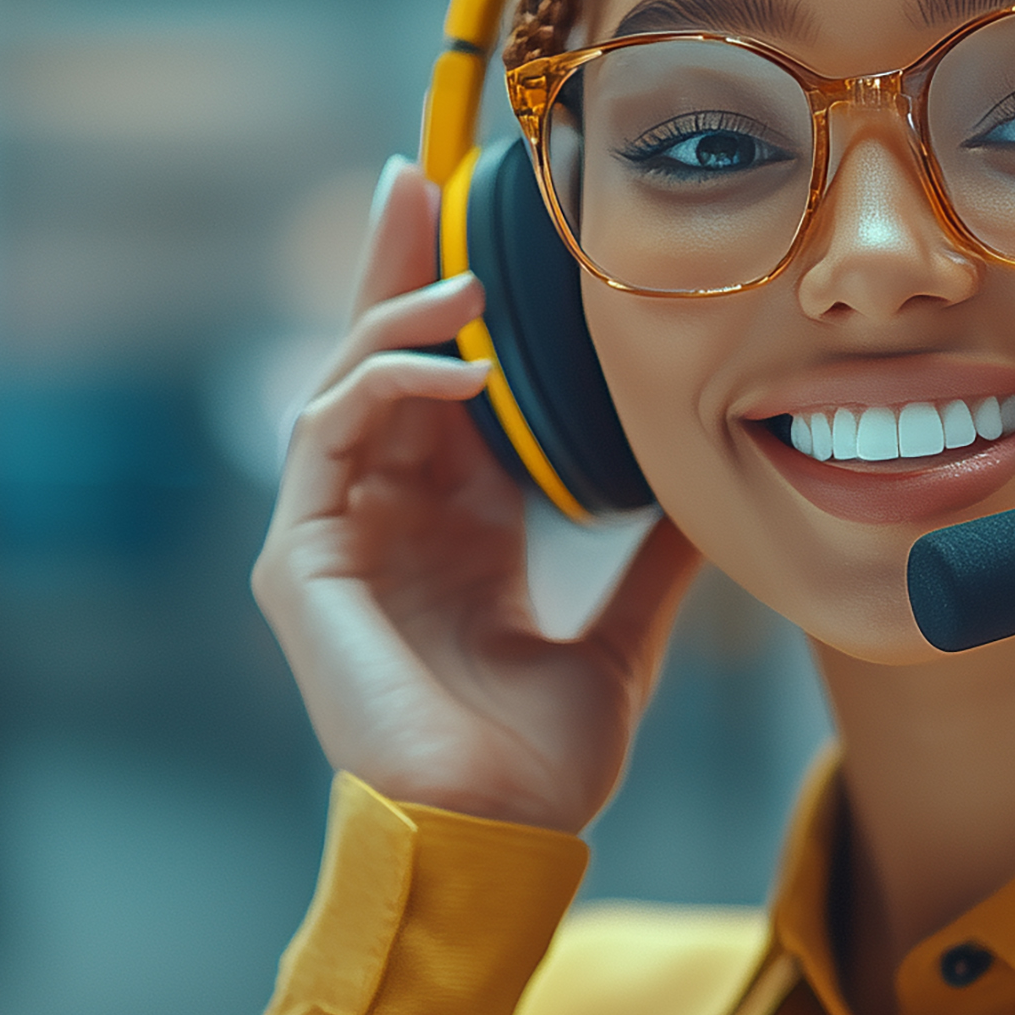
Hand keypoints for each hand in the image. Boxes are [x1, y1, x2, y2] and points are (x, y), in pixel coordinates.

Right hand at [251, 158, 700, 831]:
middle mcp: (386, 521)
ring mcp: (337, 538)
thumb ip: (652, 564)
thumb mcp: (621, 640)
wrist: (496, 840)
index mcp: (451, 534)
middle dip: (391, 264)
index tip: (473, 222)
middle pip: (376, 358)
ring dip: (398, 315)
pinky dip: (386, 387)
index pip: (443, 389)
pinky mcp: (304, 563)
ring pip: (345, 382)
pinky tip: (453, 370)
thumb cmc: (543, 767)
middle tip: (416, 175)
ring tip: (467, 279)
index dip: (448, 304)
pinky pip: (330, 440)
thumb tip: (710, 496)